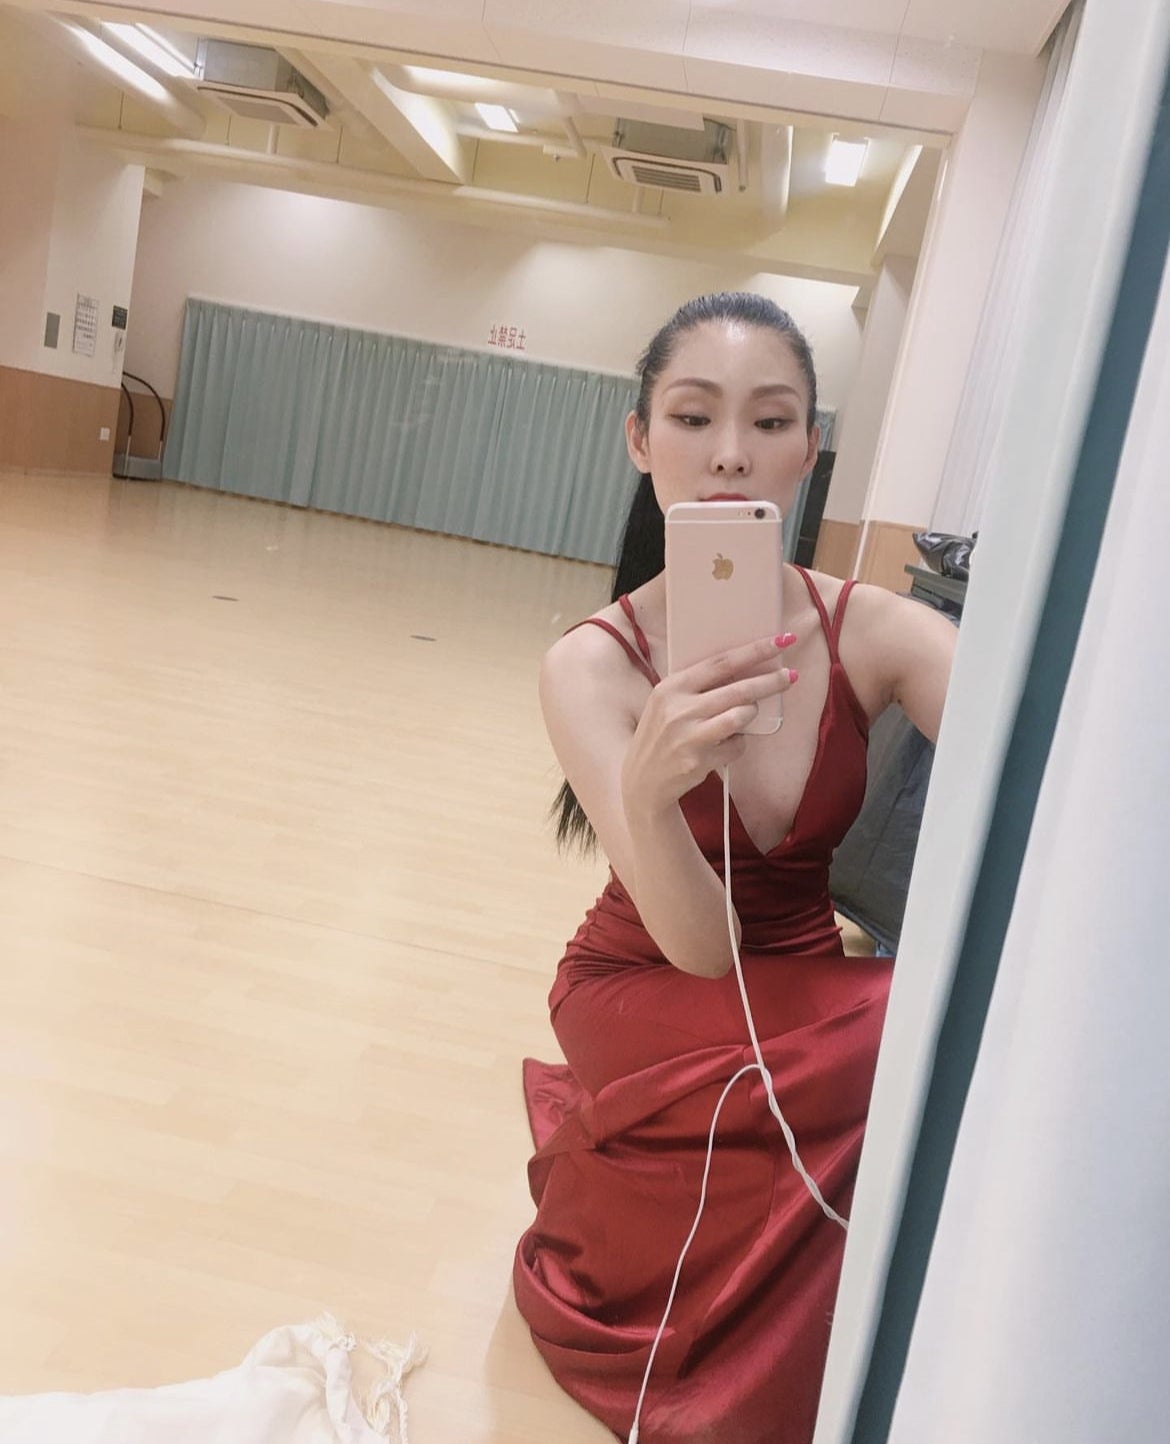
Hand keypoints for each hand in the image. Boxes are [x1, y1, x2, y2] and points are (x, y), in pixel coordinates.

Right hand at [621, 634, 797, 823]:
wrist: (642, 782)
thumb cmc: (662, 736)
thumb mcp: (667, 704)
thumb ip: (697, 687)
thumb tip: (744, 669)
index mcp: (671, 687)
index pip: (721, 662)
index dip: (755, 650)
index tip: (781, 641)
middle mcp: (677, 709)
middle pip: (738, 689)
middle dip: (770, 681)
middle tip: (790, 676)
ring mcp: (688, 736)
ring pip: (740, 716)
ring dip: (750, 715)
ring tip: (744, 717)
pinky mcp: (698, 761)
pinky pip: (736, 746)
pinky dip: (738, 744)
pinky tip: (725, 745)